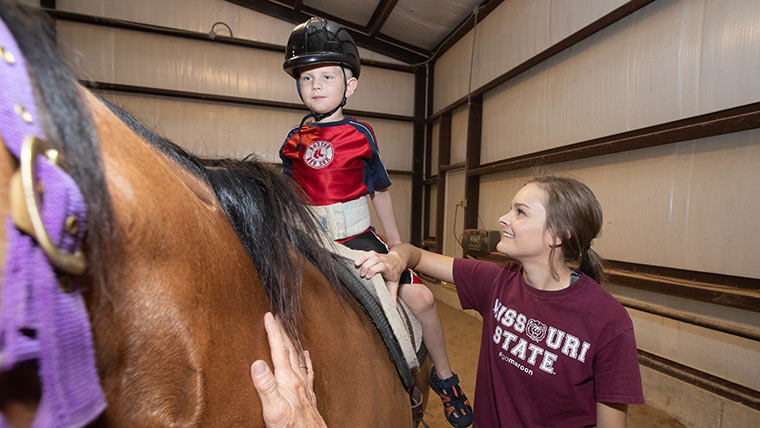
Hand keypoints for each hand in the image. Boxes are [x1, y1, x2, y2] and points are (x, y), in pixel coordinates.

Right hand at [250, 312, 326, 427]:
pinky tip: (306, 355)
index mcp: (287, 379)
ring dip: (292, 343)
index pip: (279, 349)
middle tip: (277, 318)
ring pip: (298, 358)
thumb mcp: (273, 408)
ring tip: (289, 332)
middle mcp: (297, 379)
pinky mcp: (308, 394)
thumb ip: (265, 386)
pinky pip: (307, 370)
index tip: (268, 316)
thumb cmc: (291, 426)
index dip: (273, 331)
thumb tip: (257, 363)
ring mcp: (304, 386)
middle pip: (289, 350)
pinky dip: (305, 359)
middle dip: (282, 332)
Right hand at [354, 250, 404, 303]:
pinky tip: (352, 254)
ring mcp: (378, 256)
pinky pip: (366, 252)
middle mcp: (383, 260)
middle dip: (366, 266)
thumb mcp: (394, 284)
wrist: (398, 260)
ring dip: (362, 258)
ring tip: (356, 264)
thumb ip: (392, 295)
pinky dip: (359, 253)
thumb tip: (393, 307)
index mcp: (388, 268)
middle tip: (362, 275)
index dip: (374, 269)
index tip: (368, 277)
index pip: (381, 266)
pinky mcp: (373, 254)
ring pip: (370, 254)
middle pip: (374, 260)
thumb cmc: (394, 273)